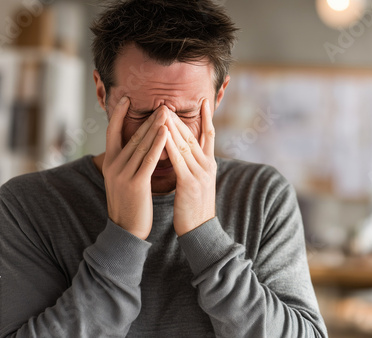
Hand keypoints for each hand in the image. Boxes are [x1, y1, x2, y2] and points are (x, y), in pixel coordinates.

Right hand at [102, 96, 167, 239]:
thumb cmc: (129, 203)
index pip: (111, 132)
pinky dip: (158, 145)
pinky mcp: (135, 184)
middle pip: (132, 136)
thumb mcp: (122, 179)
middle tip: (161, 104)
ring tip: (166, 112)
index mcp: (109, 163)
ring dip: (155, 127)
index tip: (126, 98)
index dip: (118, 115)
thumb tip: (137, 145)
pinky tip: (166, 134)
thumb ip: (128, 161)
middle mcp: (114, 166)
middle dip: (148, 119)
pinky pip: (148, 160)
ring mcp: (123, 174)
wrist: (126, 230)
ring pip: (141, 146)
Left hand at [165, 98, 216, 235]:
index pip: (209, 135)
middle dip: (180, 119)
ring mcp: (200, 173)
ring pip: (185, 145)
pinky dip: (169, 146)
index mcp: (210, 164)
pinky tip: (161, 136)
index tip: (204, 101)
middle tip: (169, 103)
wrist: (201, 230)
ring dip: (173, 128)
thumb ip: (196, 166)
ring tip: (162, 112)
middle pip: (193, 136)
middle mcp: (207, 165)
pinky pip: (178, 160)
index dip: (207, 117)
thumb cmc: (196, 207)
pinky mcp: (189, 183)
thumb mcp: (200, 183)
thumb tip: (189, 154)